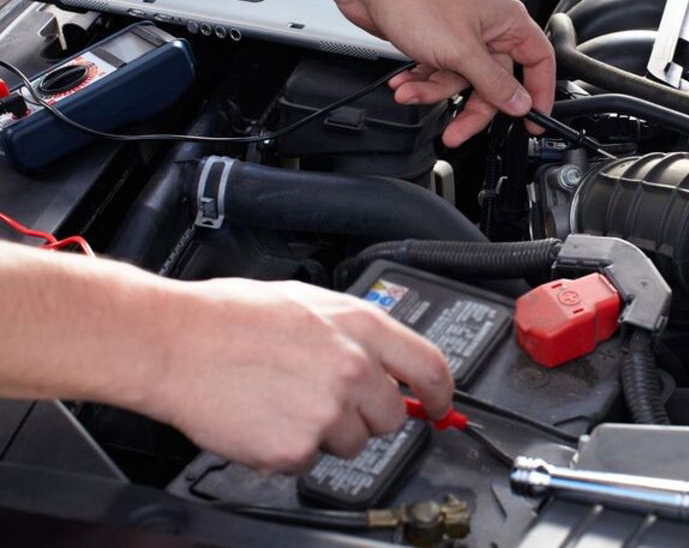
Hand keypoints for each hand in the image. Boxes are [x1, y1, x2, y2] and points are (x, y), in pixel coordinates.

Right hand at [149, 279, 452, 472]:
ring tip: (284, 402)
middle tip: (326, 400)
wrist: (173, 343)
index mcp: (361, 327)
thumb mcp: (309, 302)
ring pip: (352, 443)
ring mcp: (327, 412)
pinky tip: (264, 419)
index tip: (438, 404)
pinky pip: (308, 462)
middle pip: (391, 416)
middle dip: (366, 415)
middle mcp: (353, 370)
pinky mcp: (296, 448)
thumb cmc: (229, 316)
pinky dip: (289, 451)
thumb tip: (384, 357)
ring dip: (326, 433)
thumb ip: (354, 331)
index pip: (428, 367)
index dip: (439, 392)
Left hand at [338, 0, 554, 147]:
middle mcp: (489, 25)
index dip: (539, 92)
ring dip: (435, 91)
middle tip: (458, 130)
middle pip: (496, 81)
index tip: (532, 119)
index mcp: (507, 19)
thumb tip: (520, 103)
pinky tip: (405, 82)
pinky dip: (423, 81)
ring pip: (463, 80)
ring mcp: (462, 32)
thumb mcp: (461, 52)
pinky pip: (441, 71)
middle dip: (473, 107)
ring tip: (412, 93)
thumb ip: (494, 83)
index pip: (539, 61)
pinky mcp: (438, 38)